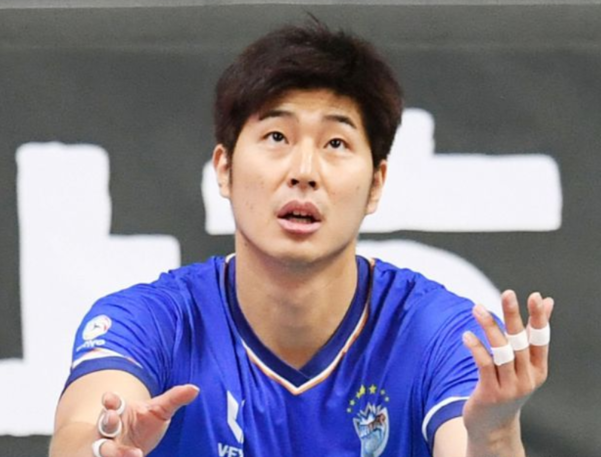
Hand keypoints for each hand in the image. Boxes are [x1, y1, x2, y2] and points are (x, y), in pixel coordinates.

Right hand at [93, 384, 198, 456]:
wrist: (133, 444)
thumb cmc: (143, 423)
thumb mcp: (159, 410)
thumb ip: (174, 399)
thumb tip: (195, 388)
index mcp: (120, 410)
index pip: (112, 403)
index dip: (110, 400)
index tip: (109, 399)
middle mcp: (109, 429)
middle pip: (105, 426)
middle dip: (108, 423)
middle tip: (112, 421)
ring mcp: (107, 446)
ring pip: (104, 449)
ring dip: (114, 451)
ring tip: (135, 454)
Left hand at [462, 290, 553, 449]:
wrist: (492, 426)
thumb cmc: (507, 386)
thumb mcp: (523, 362)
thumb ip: (531, 333)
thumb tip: (548, 301)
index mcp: (538, 369)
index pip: (541, 340)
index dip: (539, 318)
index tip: (536, 296)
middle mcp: (527, 379)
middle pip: (520, 342)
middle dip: (514, 316)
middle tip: (508, 293)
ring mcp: (510, 388)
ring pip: (501, 352)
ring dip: (489, 327)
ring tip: (477, 308)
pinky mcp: (491, 393)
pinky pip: (484, 365)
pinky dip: (476, 348)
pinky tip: (467, 334)